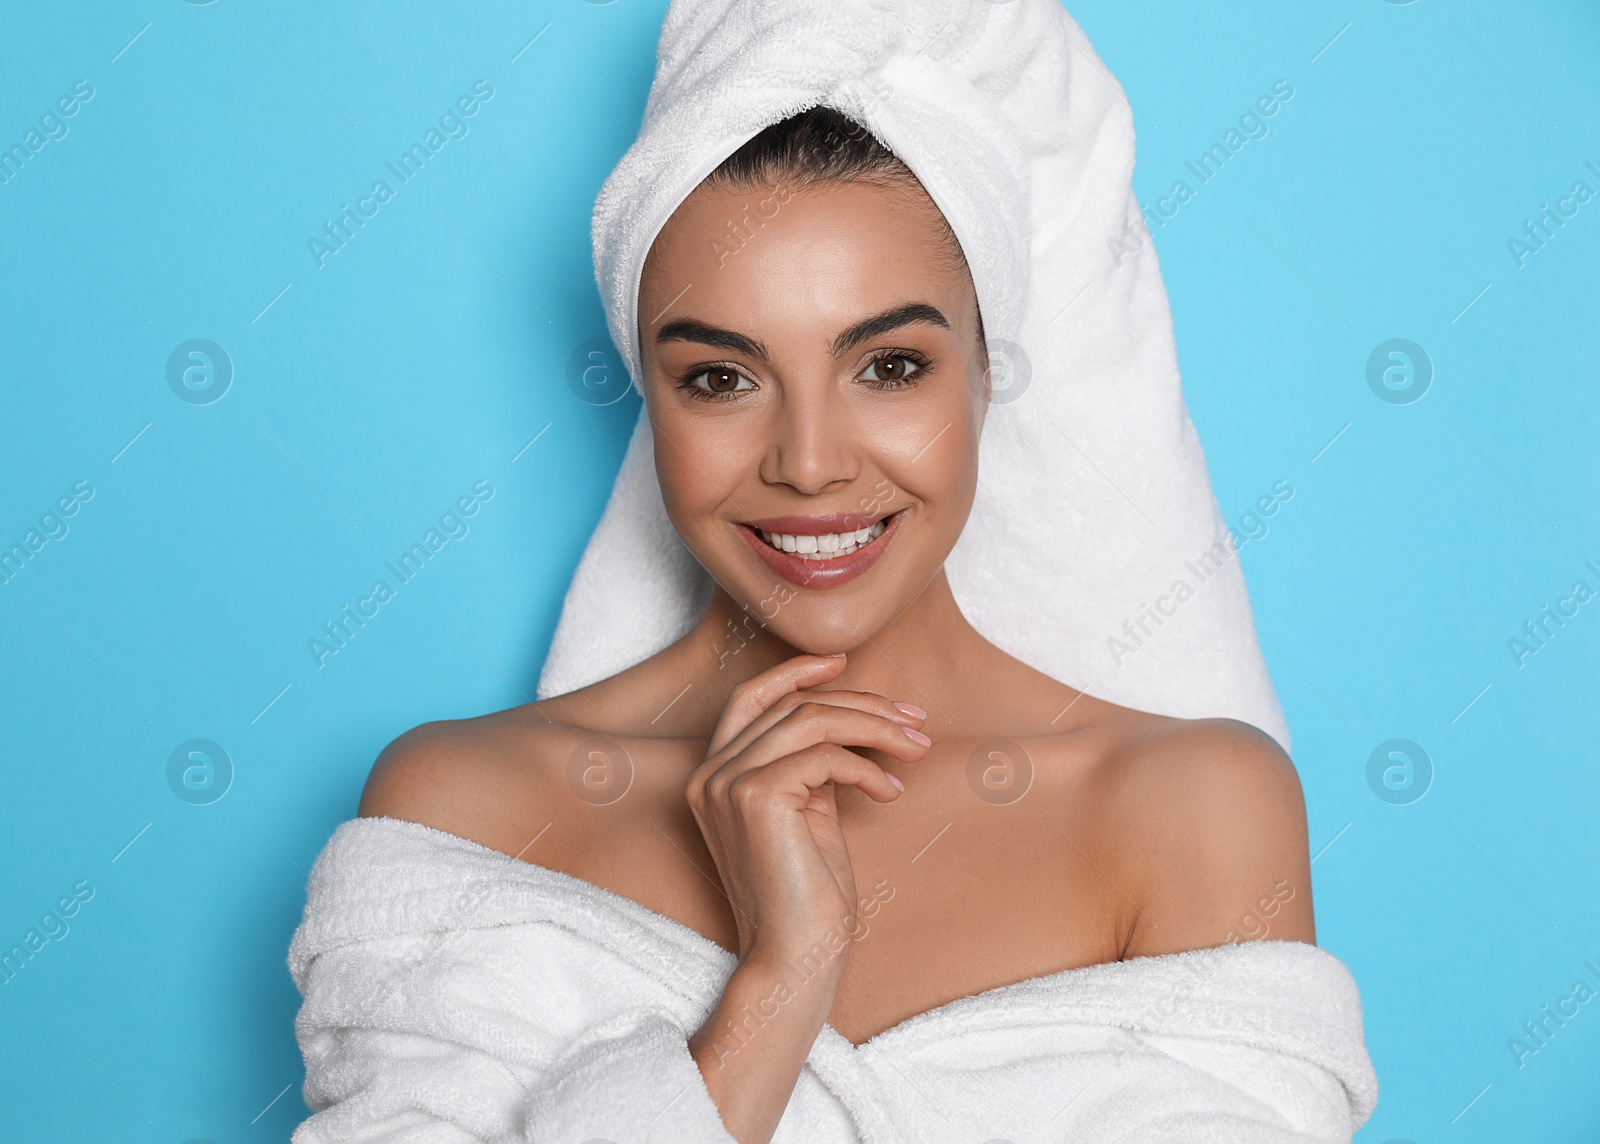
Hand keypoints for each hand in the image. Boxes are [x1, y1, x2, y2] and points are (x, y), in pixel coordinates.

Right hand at [687, 653, 930, 966]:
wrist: (795, 958)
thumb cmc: (808, 896)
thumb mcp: (808, 814)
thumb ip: (811, 766)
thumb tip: (853, 721)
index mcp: (713, 776)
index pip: (748, 698)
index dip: (794, 672)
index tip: (843, 662)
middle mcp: (710, 774)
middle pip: (792, 705)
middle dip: (862, 704)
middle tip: (915, 720)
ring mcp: (727, 784)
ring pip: (812, 721)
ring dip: (876, 729)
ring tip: (917, 749)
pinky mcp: (755, 797)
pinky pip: (825, 757)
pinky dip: (867, 768)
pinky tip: (891, 793)